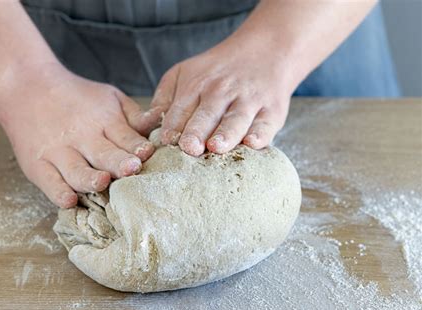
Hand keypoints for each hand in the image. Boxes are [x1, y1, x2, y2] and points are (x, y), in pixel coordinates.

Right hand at [0, 66, 156, 207]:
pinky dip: (58, 192)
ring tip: (102, 182)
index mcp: (104, 121)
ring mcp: (58, 152)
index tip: (146, 153)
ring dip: (90, 178)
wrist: (28, 86)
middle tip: (131, 168)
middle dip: (119, 162)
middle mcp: (82, 137)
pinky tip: (69, 200)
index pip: (125, 137)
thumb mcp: (110, 97)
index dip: (136, 146)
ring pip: (76, 170)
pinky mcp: (37, 165)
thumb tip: (160, 122)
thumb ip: (134, 115)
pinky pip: (48, 182)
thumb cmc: (78, 98)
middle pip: (104, 154)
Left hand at [147, 38, 292, 156]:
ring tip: (216, 147)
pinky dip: (261, 133)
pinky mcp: (272, 111)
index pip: (181, 109)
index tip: (167, 142)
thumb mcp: (184, 72)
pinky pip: (266, 124)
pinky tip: (253, 143)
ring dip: (226, 134)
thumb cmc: (217, 71)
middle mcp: (222, 92)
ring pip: (235, 120)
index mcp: (197, 85)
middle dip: (197, 132)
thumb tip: (149, 123)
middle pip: (207, 115)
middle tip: (189, 148)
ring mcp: (248, 101)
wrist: (265, 51)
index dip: (174, 126)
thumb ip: (165, 97)